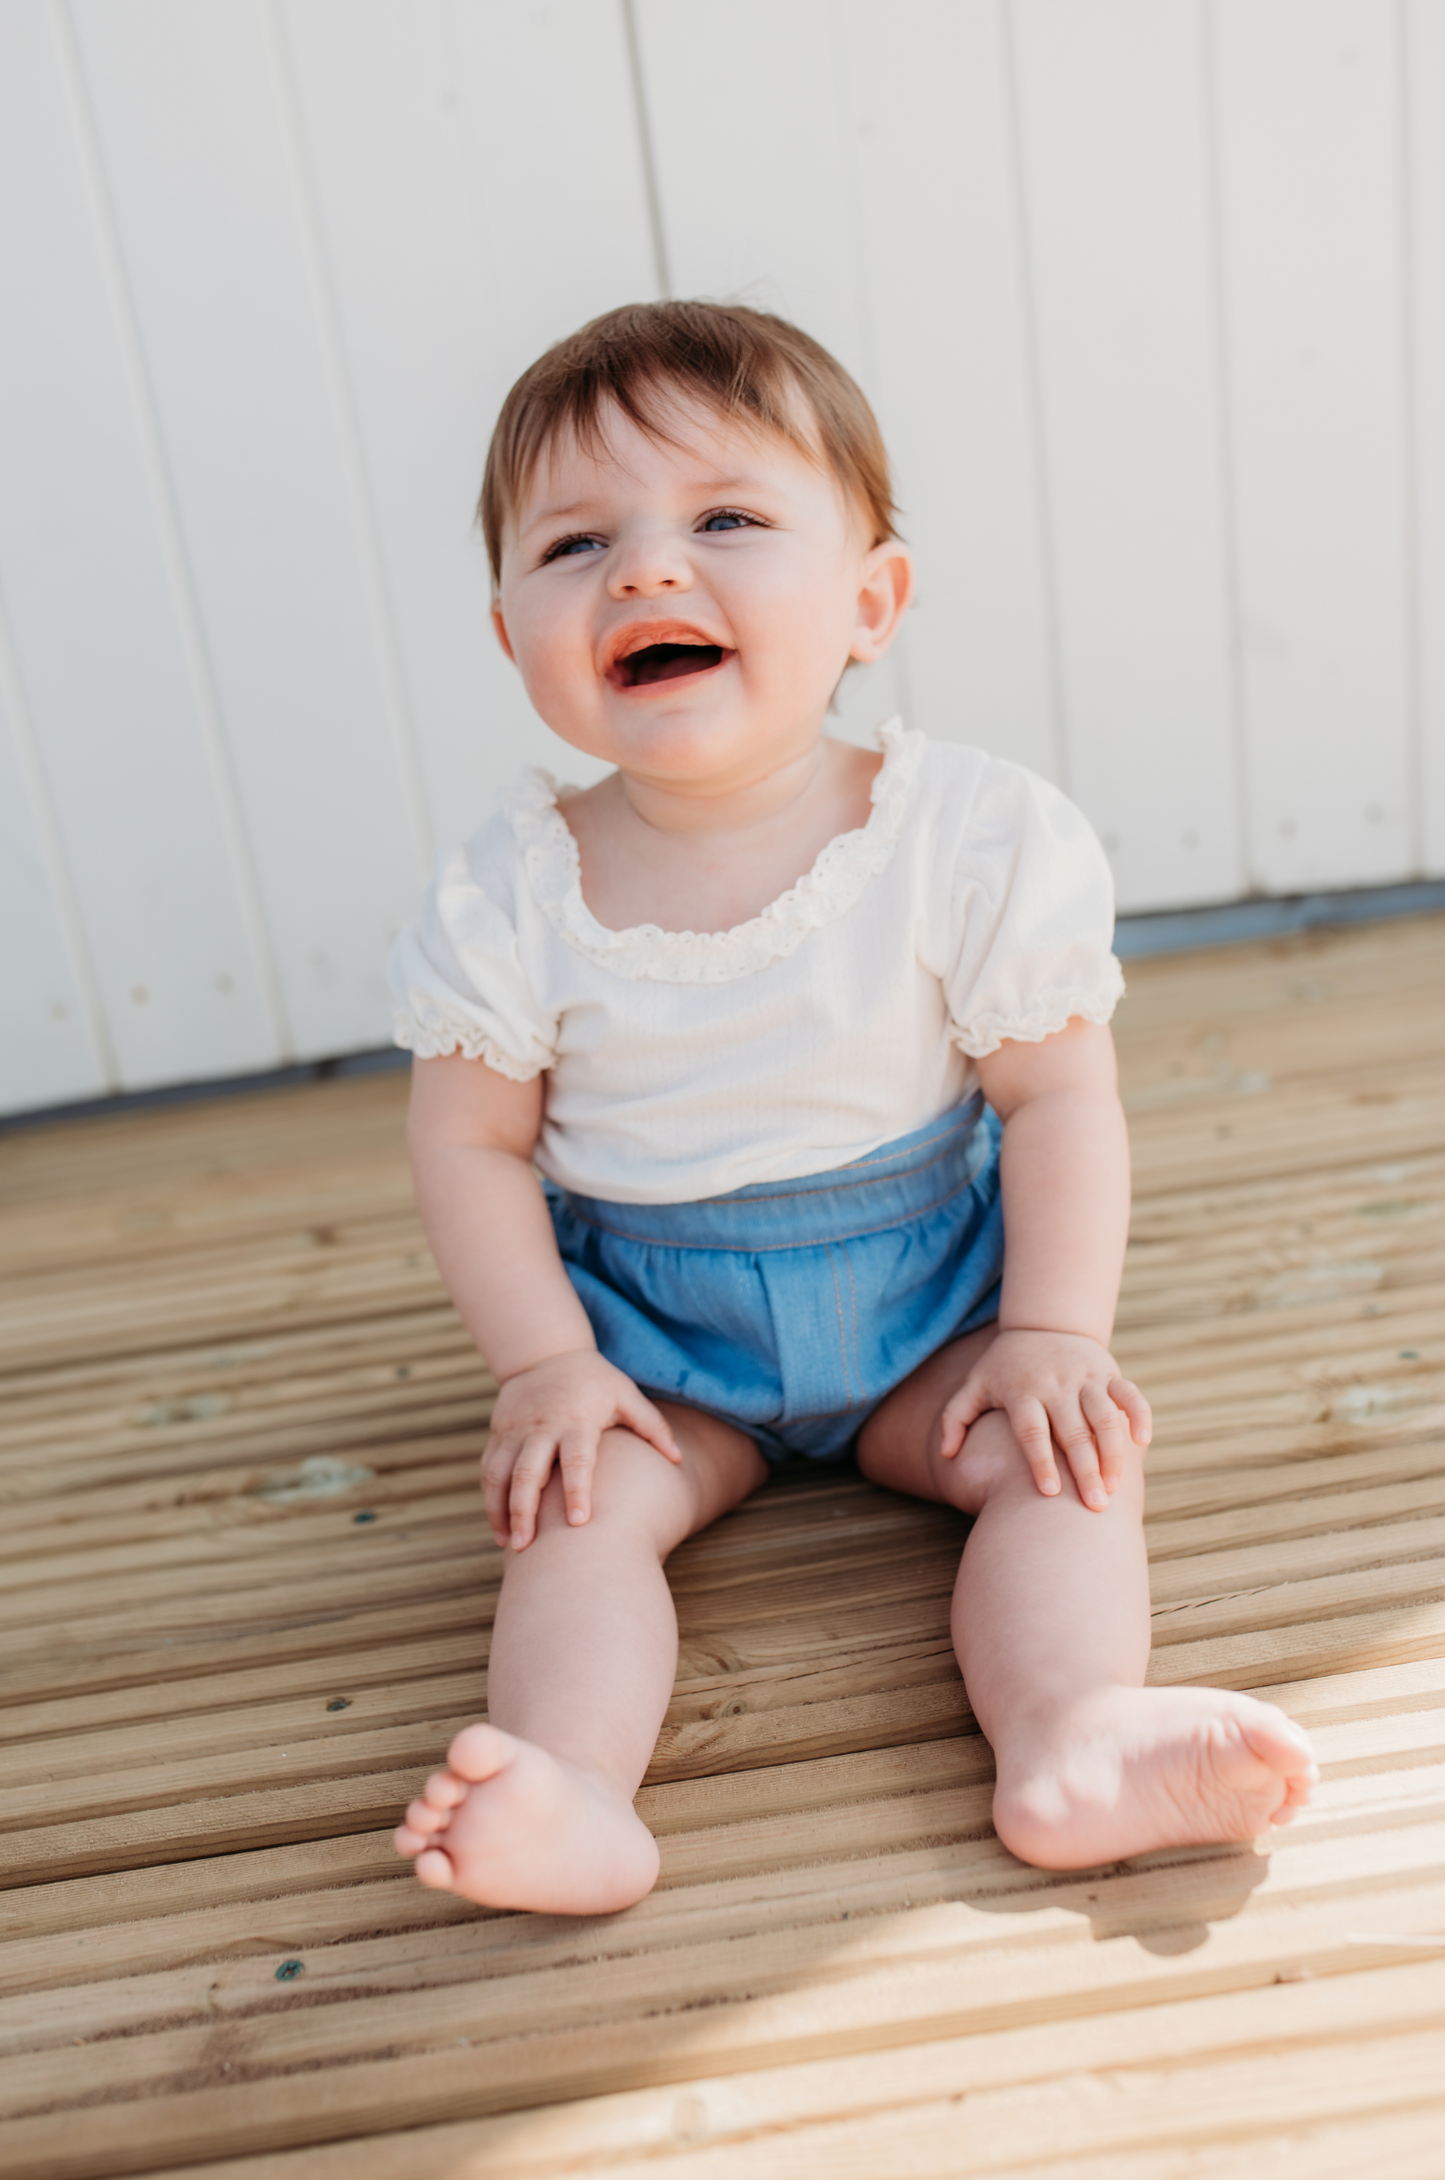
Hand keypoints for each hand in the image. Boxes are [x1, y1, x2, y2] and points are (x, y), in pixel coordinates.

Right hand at [482, 1349, 679, 1548]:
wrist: (545, 1353)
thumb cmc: (595, 1380)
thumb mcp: (625, 1394)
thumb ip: (652, 1425)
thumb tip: (679, 1458)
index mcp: (576, 1420)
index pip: (577, 1459)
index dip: (577, 1490)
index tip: (580, 1523)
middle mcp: (542, 1428)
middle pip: (528, 1473)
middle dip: (524, 1510)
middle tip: (527, 1546)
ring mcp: (516, 1432)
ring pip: (500, 1474)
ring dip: (501, 1510)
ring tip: (510, 1544)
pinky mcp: (499, 1434)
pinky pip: (489, 1469)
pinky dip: (490, 1499)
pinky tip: (500, 1527)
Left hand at [940, 1329, 1150, 1510]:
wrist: (1043, 1324)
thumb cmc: (1005, 1366)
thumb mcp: (975, 1384)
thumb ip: (955, 1417)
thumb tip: (946, 1454)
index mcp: (1022, 1392)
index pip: (1032, 1430)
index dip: (1040, 1461)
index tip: (1050, 1493)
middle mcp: (1055, 1385)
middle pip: (1073, 1430)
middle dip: (1085, 1470)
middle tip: (1094, 1507)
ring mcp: (1085, 1378)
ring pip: (1105, 1416)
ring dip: (1113, 1452)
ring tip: (1115, 1488)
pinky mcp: (1108, 1373)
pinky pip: (1129, 1393)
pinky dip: (1139, 1414)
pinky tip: (1142, 1441)